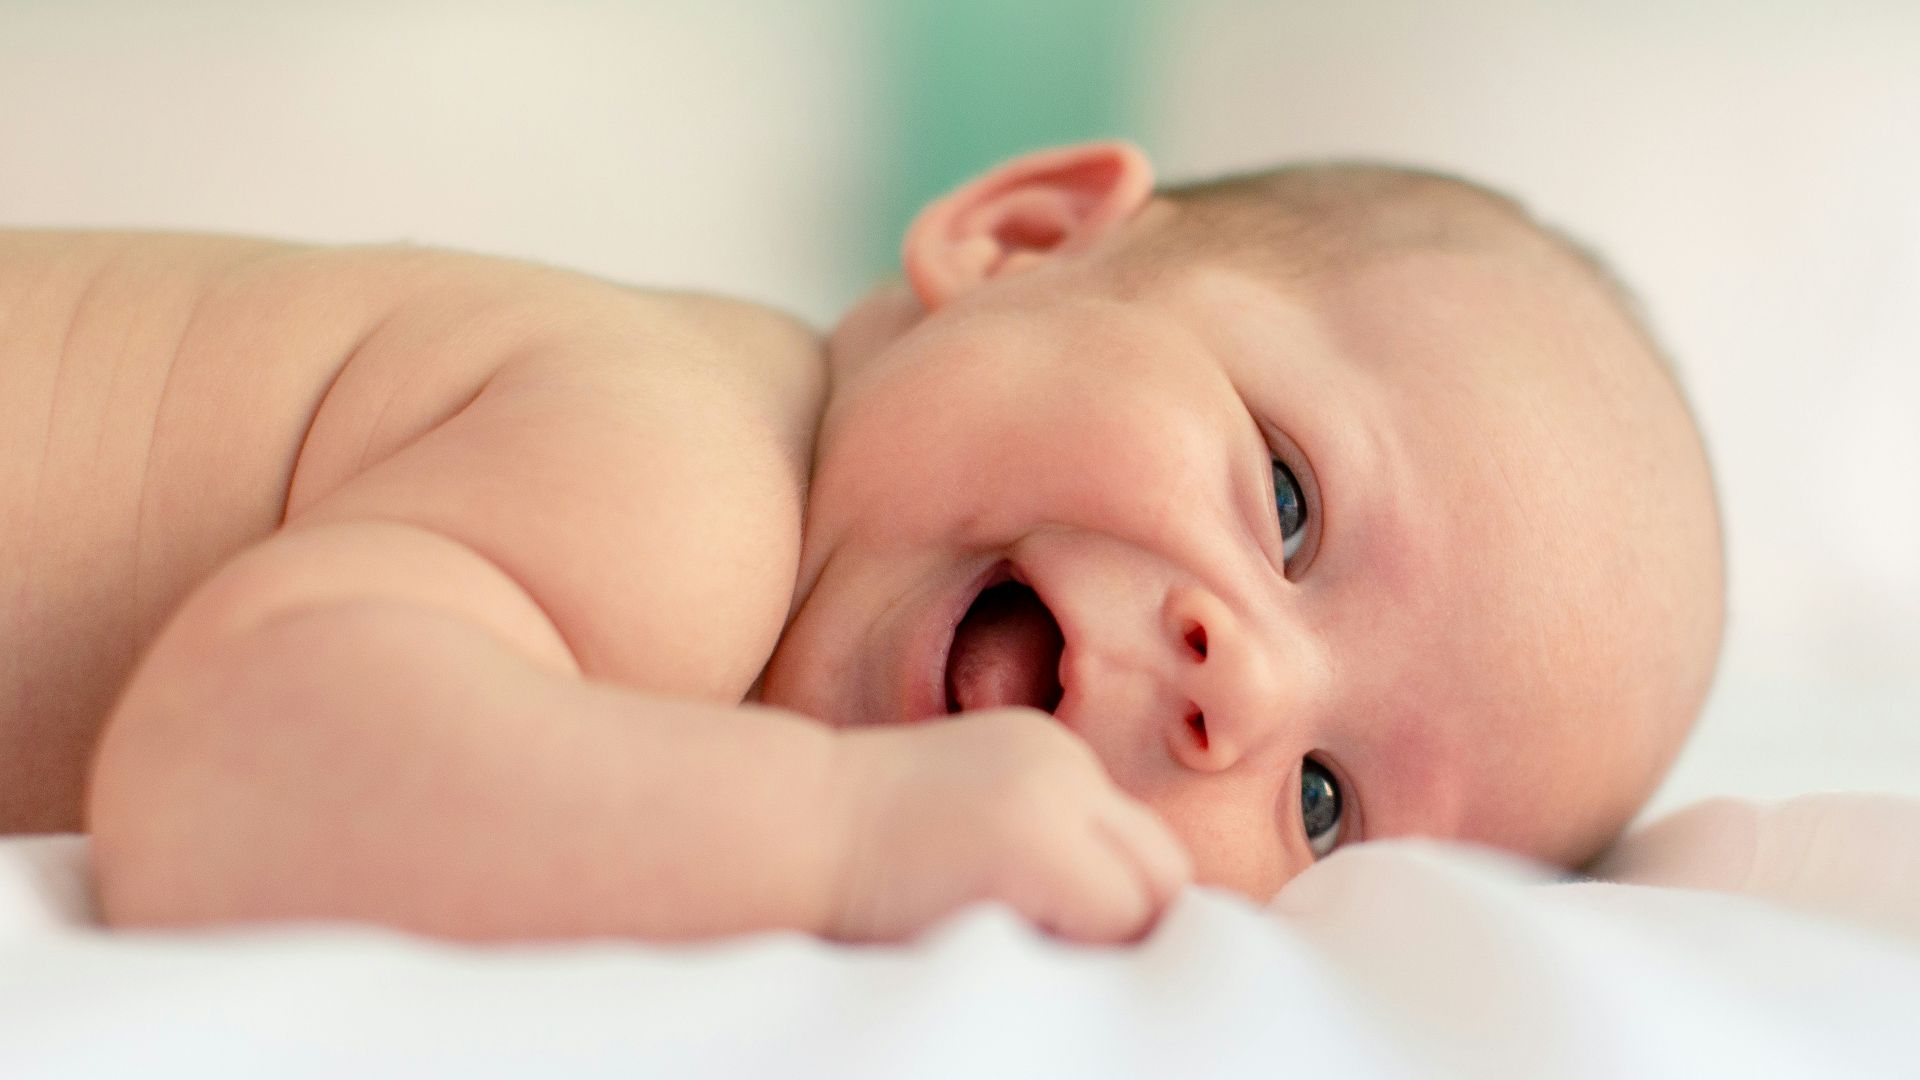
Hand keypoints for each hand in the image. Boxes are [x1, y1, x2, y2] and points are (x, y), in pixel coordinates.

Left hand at [825, 708, 1191, 943]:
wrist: (813, 825)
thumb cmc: (875, 918)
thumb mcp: (982, 952)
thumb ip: (1068, 950)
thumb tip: (1131, 965)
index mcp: (1036, 843)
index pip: (1141, 919)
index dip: (1120, 961)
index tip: (1082, 979)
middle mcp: (1056, 779)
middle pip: (1164, 867)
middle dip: (1141, 916)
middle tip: (1085, 952)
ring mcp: (1050, 745)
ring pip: (1138, 830)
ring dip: (1115, 871)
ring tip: (1048, 905)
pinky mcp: (1038, 731)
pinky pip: (1098, 796)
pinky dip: (1083, 833)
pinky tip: (1024, 856)